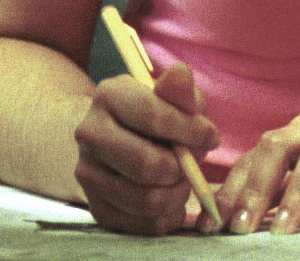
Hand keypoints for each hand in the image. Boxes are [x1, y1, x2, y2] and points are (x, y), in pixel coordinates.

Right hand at [73, 63, 220, 234]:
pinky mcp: (96, 207)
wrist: (116, 139)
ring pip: (147, 200)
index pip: (154, 117)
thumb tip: (181, 74)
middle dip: (183, 169)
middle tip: (193, 164)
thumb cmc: (154, 116)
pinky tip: (170, 197)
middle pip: (147, 165)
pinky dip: (167, 216)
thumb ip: (179, 91)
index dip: (192, 131)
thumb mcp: (170, 97)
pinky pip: (143, 226)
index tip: (211, 137)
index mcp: (108, 96)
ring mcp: (87, 173)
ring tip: (182, 180)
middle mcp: (89, 134)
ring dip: (178, 195)